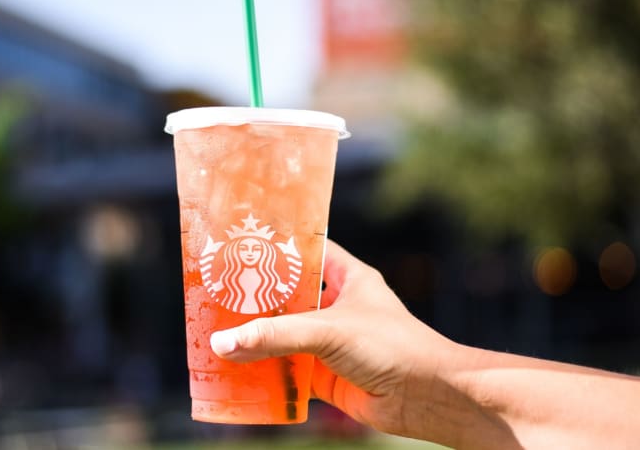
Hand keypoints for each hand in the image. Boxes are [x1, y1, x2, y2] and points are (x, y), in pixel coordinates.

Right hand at [210, 239, 456, 435]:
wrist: (427, 397)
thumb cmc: (391, 346)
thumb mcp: (329, 330)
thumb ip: (276, 335)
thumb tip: (223, 343)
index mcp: (347, 278)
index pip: (306, 251)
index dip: (276, 248)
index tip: (240, 246)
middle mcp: (337, 307)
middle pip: (288, 298)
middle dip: (256, 300)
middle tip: (217, 295)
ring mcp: (331, 342)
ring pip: (285, 336)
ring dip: (257, 338)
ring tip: (217, 332)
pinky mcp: (326, 375)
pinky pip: (289, 371)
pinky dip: (266, 373)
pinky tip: (237, 372)